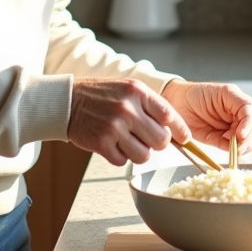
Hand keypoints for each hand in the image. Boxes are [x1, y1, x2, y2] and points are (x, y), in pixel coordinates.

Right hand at [68, 78, 191, 165]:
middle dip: (157, 143)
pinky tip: (112, 144)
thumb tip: (174, 129)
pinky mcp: (101, 143)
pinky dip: (119, 156)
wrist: (67, 101)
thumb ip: (150, 105)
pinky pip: (123, 162)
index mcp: (136, 92)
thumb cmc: (100, 96)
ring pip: (144, 156)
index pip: (169, 115)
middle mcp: (127, 109)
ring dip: (138, 152)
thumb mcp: (127, 88)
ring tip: (127, 141)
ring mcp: (114, 127)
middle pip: (161, 141)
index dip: (179, 130)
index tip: (183, 138)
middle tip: (145, 138)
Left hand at [160, 81, 251, 154]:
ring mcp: (229, 126)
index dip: (247, 126)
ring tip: (233, 148)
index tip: (241, 135)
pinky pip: (231, 147)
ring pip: (245, 139)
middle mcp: (235, 114)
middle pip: (251, 128)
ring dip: (241, 146)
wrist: (175, 102)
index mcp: (236, 100)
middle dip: (245, 138)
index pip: (249, 113)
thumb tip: (239, 131)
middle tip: (237, 146)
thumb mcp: (214, 94)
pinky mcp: (220, 138)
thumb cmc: (193, 93)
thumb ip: (229, 109)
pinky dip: (232, 151)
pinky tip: (230, 151)